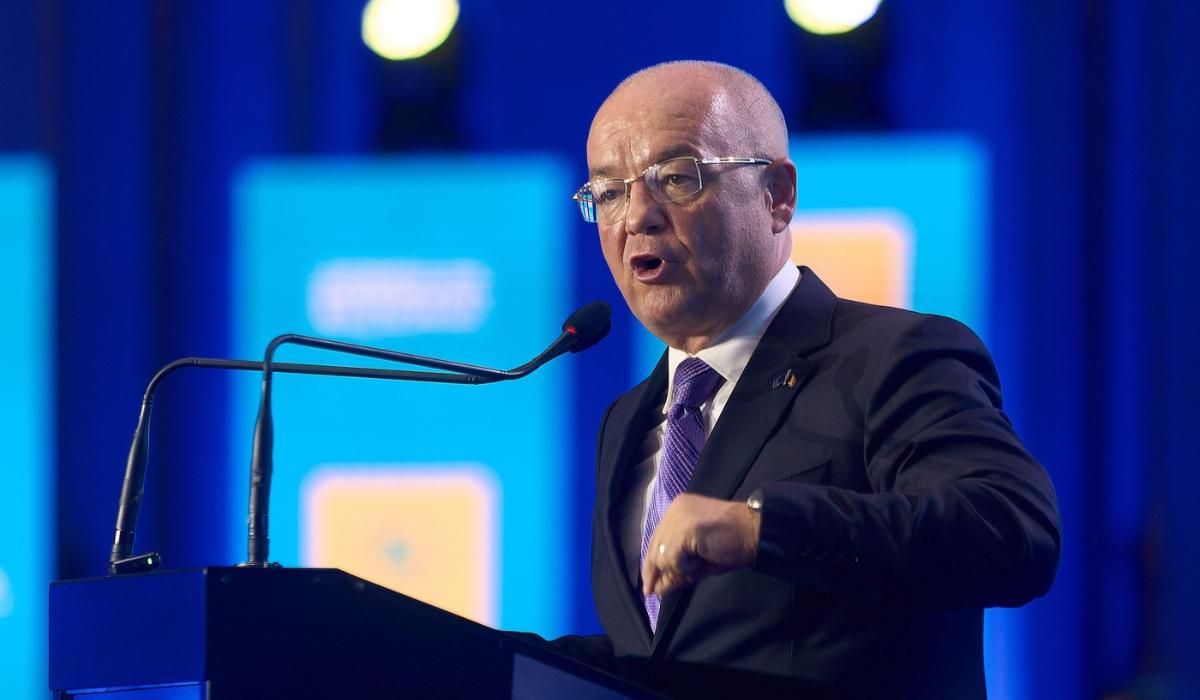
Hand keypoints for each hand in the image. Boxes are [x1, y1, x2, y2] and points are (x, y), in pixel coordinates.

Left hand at [641, 493, 761, 597]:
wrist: (755, 533)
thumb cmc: (733, 545)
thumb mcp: (699, 561)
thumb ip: (677, 572)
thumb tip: (657, 589)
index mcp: (678, 510)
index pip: (655, 540)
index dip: (651, 565)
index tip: (649, 585)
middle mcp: (675, 509)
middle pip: (653, 548)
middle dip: (655, 572)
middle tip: (654, 592)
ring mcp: (679, 516)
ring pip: (660, 555)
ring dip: (677, 568)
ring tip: (699, 562)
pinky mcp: (685, 528)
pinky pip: (671, 558)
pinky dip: (684, 567)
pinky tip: (701, 559)